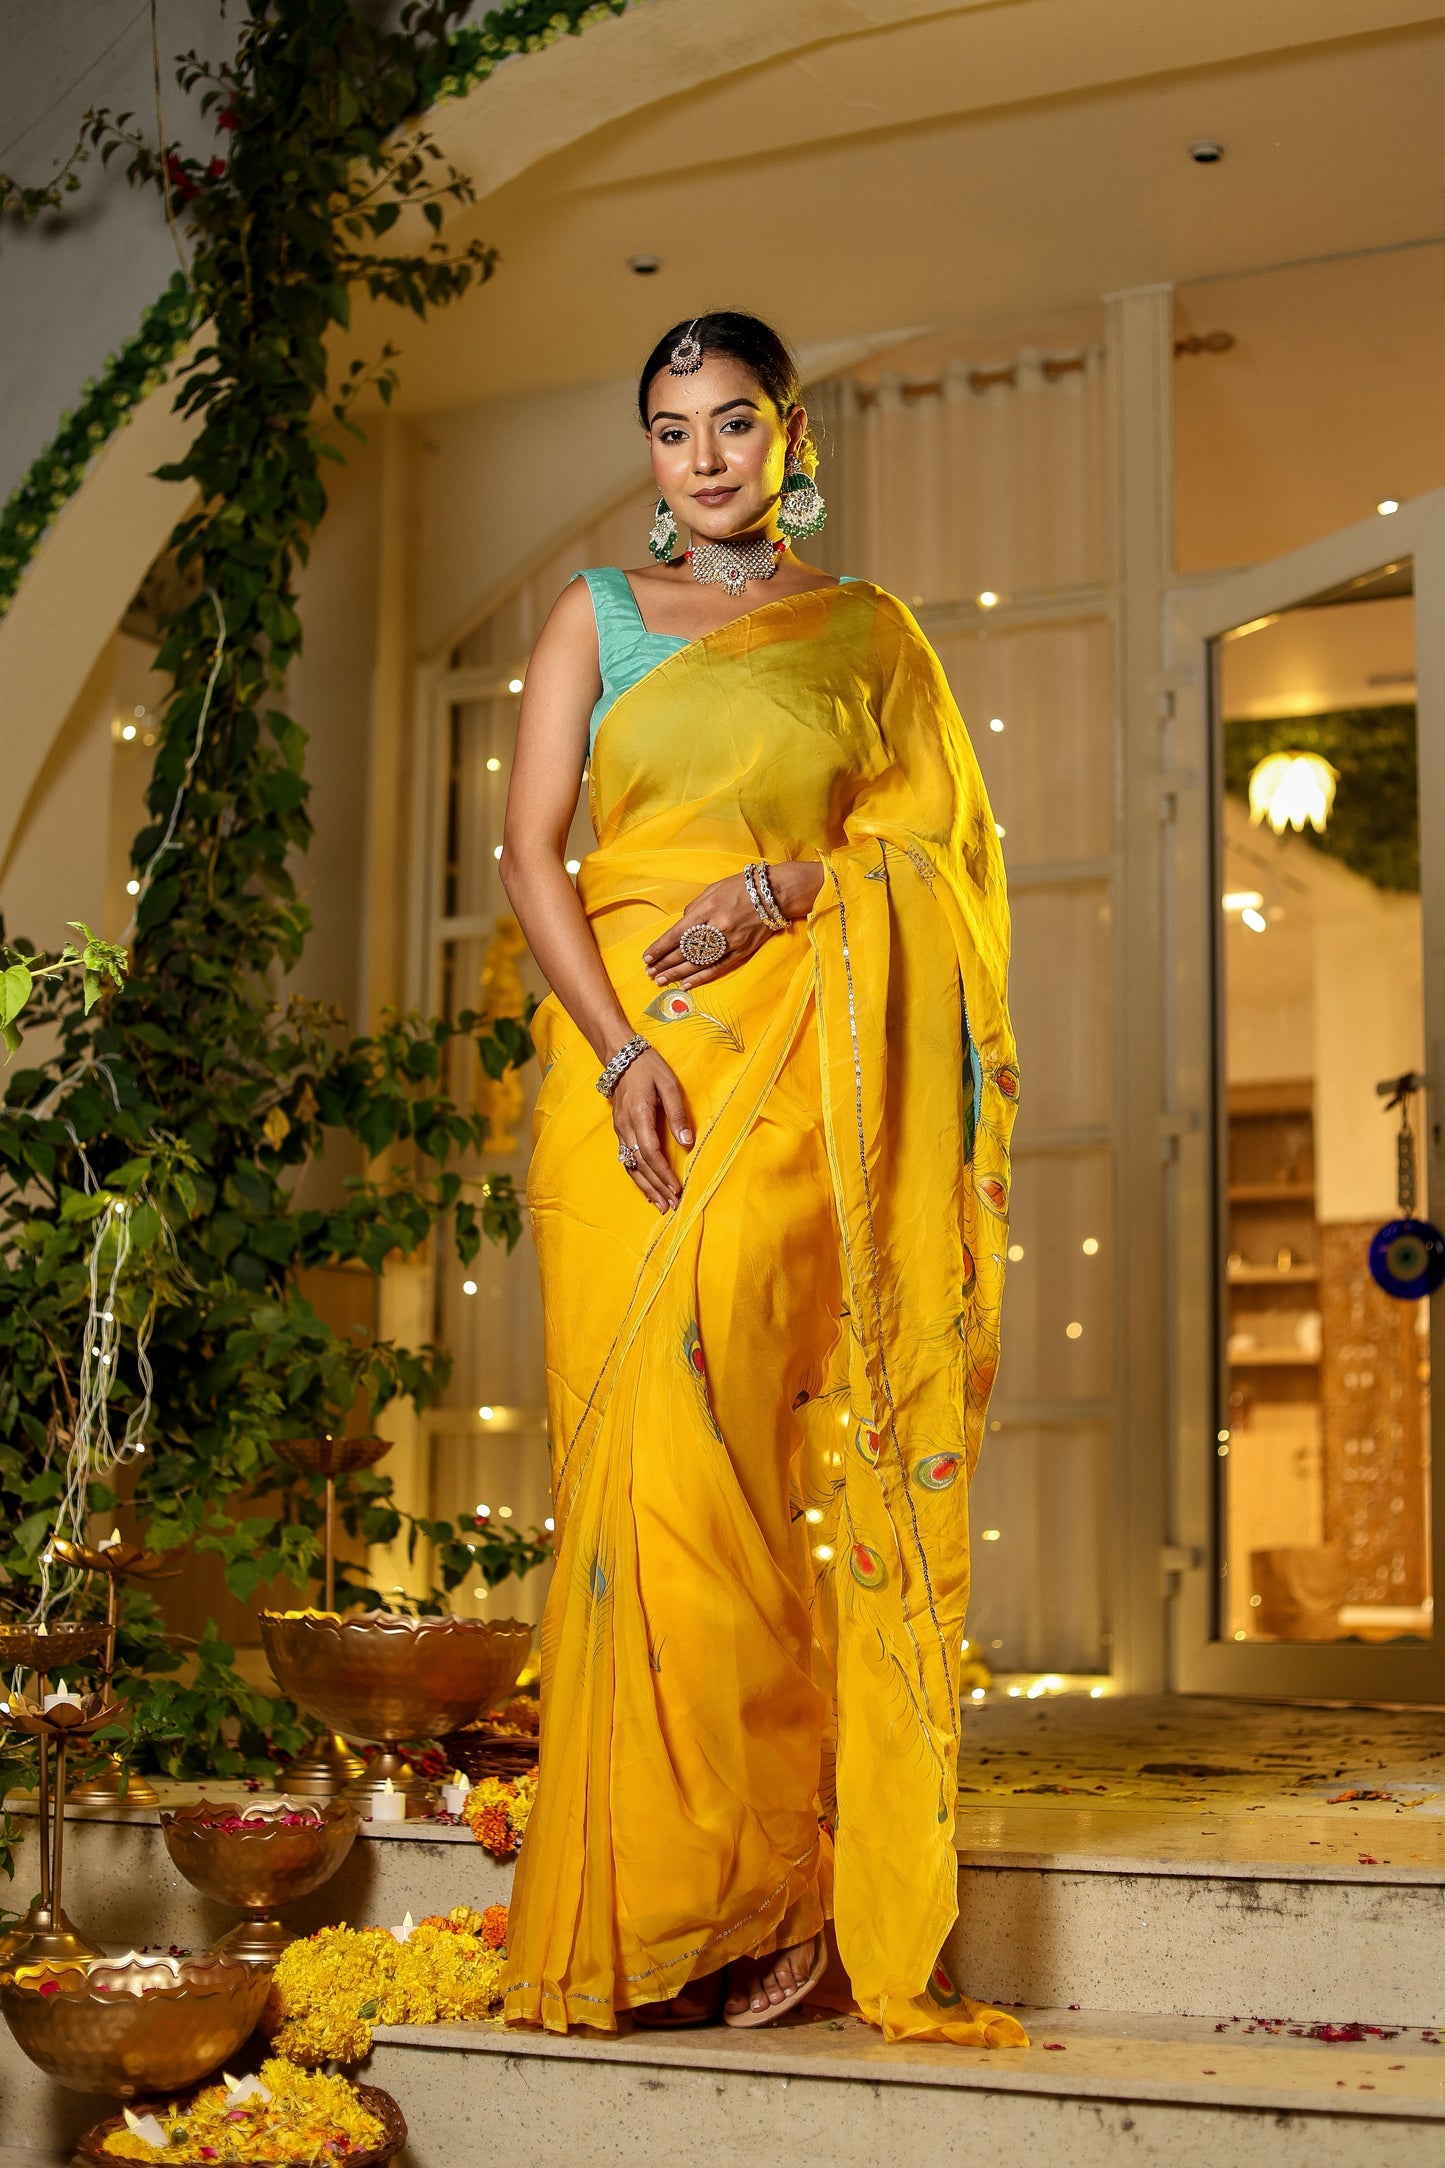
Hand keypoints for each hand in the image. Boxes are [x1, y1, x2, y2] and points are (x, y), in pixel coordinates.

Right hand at [612, 1048, 692, 1211]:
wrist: (620, 1057)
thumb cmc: (648, 1068)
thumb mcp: (669, 1084)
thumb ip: (677, 1114)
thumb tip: (687, 1143)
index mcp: (639, 1115)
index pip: (651, 1152)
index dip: (663, 1173)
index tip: (676, 1188)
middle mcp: (626, 1127)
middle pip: (640, 1165)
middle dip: (657, 1187)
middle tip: (671, 1206)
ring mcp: (620, 1130)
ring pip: (631, 1166)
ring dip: (645, 1187)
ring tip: (659, 1205)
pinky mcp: (619, 1130)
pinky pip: (626, 1159)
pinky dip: (637, 1176)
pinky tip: (646, 1188)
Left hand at [644, 863, 821, 989]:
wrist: (775, 893)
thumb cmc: (740, 888)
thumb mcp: (712, 889)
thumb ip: (694, 909)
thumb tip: (680, 928)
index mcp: (707, 909)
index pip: (677, 933)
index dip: (660, 947)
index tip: (647, 957)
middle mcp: (717, 927)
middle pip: (685, 951)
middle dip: (664, 963)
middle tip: (649, 973)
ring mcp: (730, 941)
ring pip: (699, 962)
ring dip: (677, 973)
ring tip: (661, 981)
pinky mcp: (742, 951)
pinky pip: (718, 968)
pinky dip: (701, 977)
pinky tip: (686, 984)